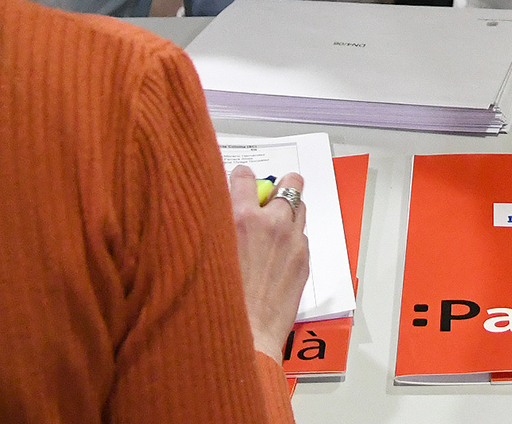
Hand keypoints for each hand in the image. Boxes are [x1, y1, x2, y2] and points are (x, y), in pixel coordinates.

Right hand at [228, 165, 309, 360]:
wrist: (246, 335)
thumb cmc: (220, 300)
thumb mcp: (207, 251)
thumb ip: (217, 225)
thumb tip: (221, 210)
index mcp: (241, 218)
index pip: (245, 177)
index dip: (242, 177)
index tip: (241, 179)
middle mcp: (272, 224)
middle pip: (289, 183)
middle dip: (279, 187)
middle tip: (268, 196)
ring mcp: (293, 242)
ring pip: (300, 207)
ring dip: (289, 210)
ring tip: (275, 223)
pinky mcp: (304, 261)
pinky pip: (302, 236)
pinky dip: (292, 237)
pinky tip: (277, 253)